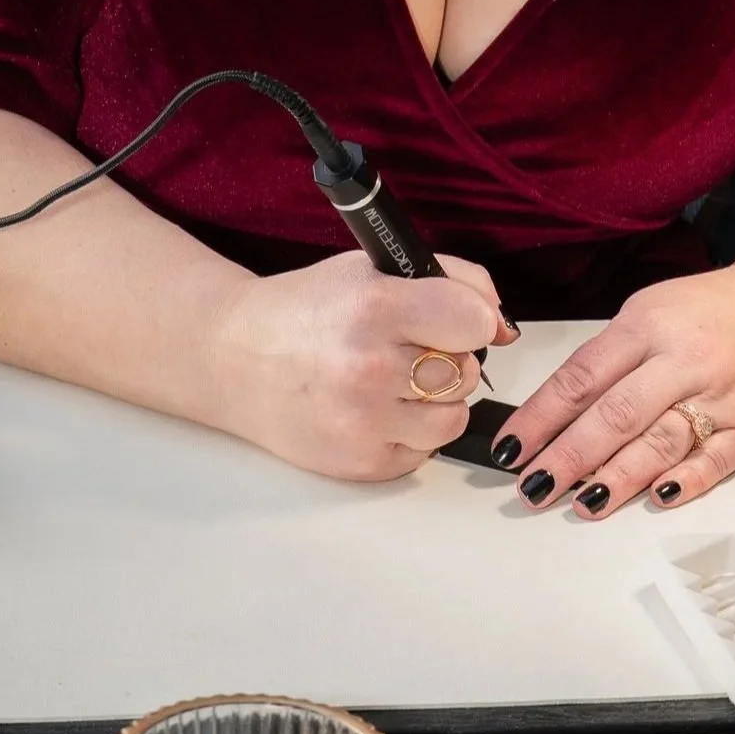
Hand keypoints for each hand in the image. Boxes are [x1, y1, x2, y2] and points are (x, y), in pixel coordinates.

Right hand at [200, 251, 513, 480]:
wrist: (232, 358)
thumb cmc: (305, 311)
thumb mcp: (371, 270)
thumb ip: (451, 281)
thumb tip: (502, 326)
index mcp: (375, 308)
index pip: (475, 321)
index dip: (471, 318)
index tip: (453, 317)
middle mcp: (369, 369)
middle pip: (465, 371)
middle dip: (447, 357)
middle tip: (406, 347)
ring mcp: (364, 423)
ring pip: (453, 418)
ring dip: (434, 400)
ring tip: (391, 380)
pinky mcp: (361, 463)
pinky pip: (425, 451)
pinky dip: (409, 432)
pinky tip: (374, 408)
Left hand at [494, 254, 734, 517]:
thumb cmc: (710, 313)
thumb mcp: (649, 312)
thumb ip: (606, 360)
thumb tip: (550, 416)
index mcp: (648, 326)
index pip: (582, 377)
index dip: (541, 417)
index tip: (511, 448)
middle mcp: (684, 360)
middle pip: (616, 414)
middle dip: (568, 456)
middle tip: (534, 486)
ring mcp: (721, 395)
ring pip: (662, 441)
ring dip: (618, 477)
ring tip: (582, 501)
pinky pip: (716, 460)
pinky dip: (685, 482)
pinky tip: (656, 498)